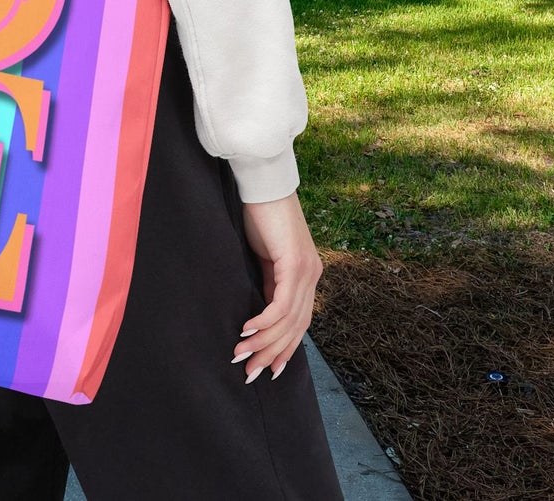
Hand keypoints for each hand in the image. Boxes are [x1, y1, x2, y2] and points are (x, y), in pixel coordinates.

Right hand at [231, 191, 321, 383]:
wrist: (262, 180)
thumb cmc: (259, 212)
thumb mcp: (263, 254)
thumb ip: (266, 280)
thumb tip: (257, 309)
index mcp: (306, 274)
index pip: (299, 322)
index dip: (284, 348)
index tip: (268, 370)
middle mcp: (312, 275)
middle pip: (296, 328)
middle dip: (271, 354)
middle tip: (250, 373)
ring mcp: (306, 270)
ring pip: (288, 321)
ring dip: (263, 343)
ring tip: (241, 356)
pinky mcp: (294, 263)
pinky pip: (280, 304)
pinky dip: (263, 322)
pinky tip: (246, 331)